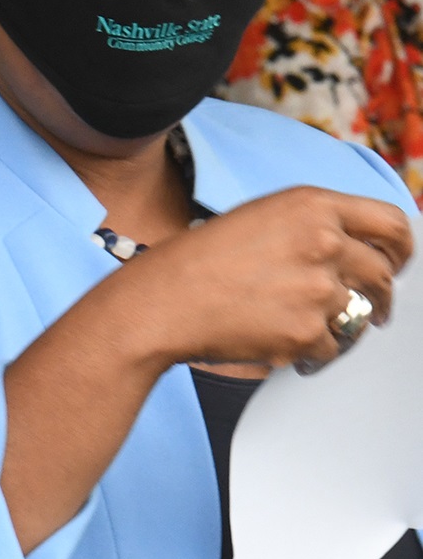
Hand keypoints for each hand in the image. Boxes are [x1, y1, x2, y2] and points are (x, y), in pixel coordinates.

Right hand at [115, 187, 409, 371]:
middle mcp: (324, 242)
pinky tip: (281, 343)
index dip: (402, 247)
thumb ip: (312, 225)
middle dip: (381, 296)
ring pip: (358, 314)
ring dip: (340, 325)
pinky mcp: (306, 331)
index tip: (397, 262)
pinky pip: (331, 348)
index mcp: (313, 206)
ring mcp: (319, 288)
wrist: (159, 304)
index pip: (391, 222)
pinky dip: (311, 352)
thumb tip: (355, 250)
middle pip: (383, 273)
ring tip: (307, 328)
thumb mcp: (259, 219)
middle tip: (372, 309)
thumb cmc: (196, 263)